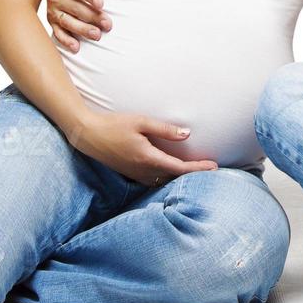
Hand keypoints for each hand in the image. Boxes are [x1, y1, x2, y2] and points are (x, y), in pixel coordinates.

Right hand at [45, 0, 111, 52]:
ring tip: (97, 35)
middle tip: (108, 24)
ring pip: (67, 22)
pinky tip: (77, 47)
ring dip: (82, 30)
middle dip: (92, 17)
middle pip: (75, 8)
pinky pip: (57, 32)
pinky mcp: (52, 20)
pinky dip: (66, 41)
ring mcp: (52, 9)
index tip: (101, 3)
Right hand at [73, 110, 217, 185]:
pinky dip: (167, 177)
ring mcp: (136, 174)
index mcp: (148, 158)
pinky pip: (154, 180)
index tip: (214, 166)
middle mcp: (144, 170)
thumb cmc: (114, 124)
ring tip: (195, 170)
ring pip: (164, 181)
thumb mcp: (141, 122)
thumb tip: (187, 134)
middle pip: (174, 177)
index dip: (198, 168)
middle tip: (210, 168)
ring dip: (179, 178)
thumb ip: (164, 129)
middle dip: (193, 174)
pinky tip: (171, 171)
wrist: (87, 135)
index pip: (179, 168)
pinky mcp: (131, 173)